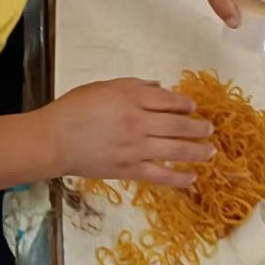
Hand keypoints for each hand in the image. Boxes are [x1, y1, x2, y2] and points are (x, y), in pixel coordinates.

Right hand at [43, 79, 214, 186]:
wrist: (53, 140)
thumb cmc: (73, 110)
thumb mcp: (102, 87)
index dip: (185, 104)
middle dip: (198, 127)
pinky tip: (192, 178)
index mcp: (131, 97)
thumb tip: (158, 88)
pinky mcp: (130, 169)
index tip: (193, 108)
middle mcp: (138, 121)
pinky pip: (161, 175)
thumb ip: (132, 86)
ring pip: (176, 149)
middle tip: (209, 129)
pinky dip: (179, 178)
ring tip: (210, 151)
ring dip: (197, 151)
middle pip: (178, 124)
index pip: (168, 100)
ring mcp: (136, 147)